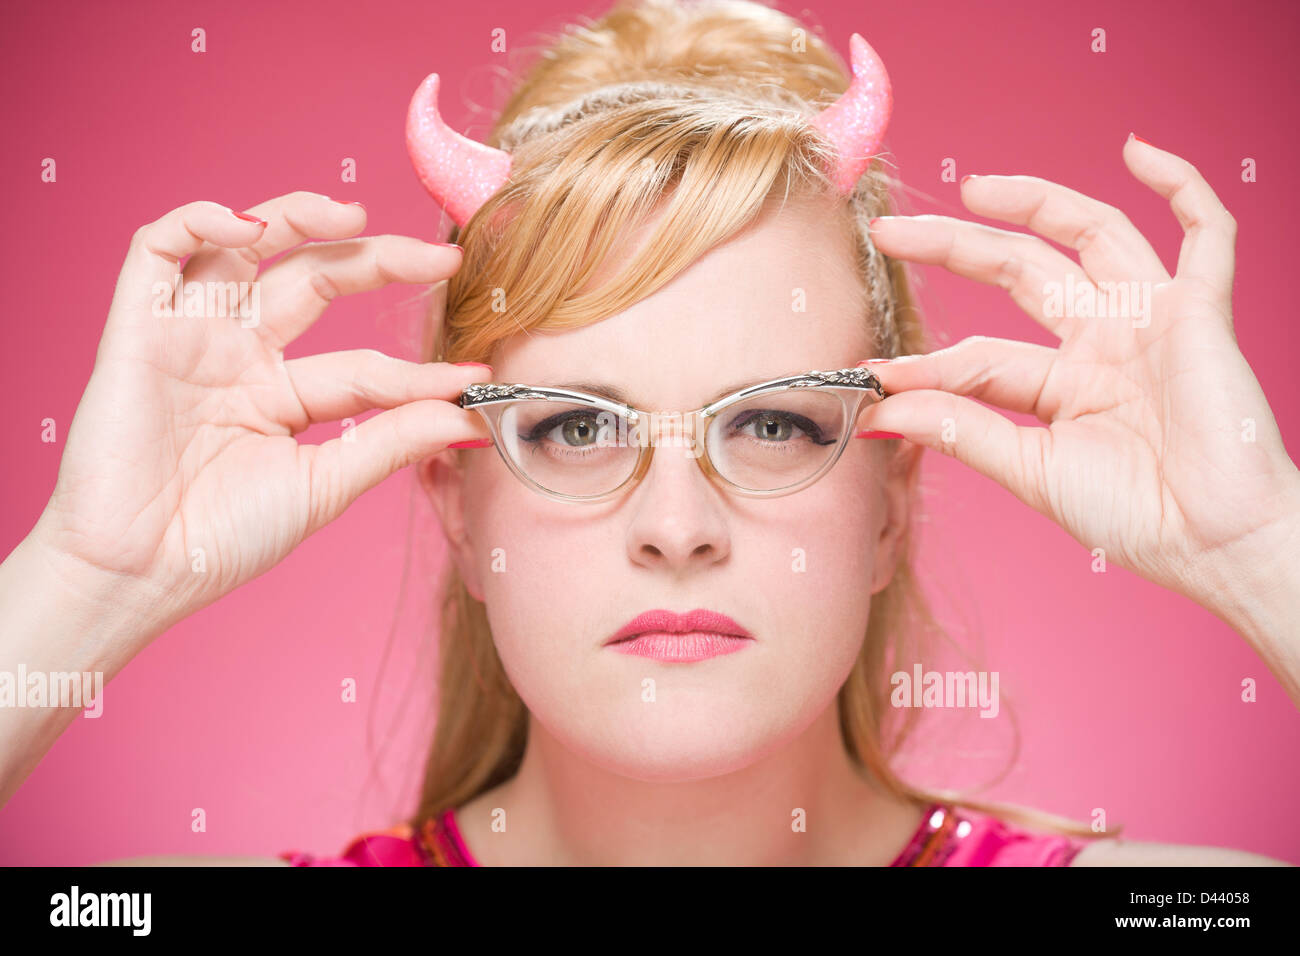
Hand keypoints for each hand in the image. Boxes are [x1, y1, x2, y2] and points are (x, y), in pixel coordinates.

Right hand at [30, 191, 492, 639]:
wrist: (140, 573)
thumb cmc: (223, 539)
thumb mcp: (323, 484)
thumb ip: (391, 442)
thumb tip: (469, 417)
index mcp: (283, 395)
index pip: (365, 365)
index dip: (420, 370)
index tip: (476, 377)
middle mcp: (241, 354)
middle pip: (316, 280)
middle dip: (380, 262)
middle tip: (440, 261)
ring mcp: (192, 336)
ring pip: (245, 245)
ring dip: (297, 216)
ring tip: (355, 215)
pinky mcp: (138, 326)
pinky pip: (159, 248)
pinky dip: (201, 221)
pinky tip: (250, 227)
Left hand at [856, 135, 1299, 610]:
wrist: (1216, 545)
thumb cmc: (1134, 517)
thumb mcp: (1031, 470)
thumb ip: (961, 431)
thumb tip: (880, 410)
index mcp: (1062, 384)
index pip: (980, 353)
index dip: (925, 363)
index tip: (870, 376)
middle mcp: (1102, 342)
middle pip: (1021, 270)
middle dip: (956, 246)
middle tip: (892, 232)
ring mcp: (1151, 320)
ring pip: (1091, 234)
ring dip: (1035, 201)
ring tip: (972, 186)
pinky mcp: (1202, 311)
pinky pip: (1205, 233)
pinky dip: (1179, 186)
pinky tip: (1137, 151)